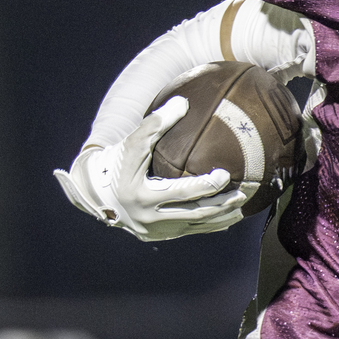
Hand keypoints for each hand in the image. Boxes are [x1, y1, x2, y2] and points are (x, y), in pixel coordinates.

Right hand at [53, 96, 247, 241]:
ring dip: (221, 217)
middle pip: (194, 213)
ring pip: (195, 226)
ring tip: (241, 206)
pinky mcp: (157, 236)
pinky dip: (209, 225)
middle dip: (222, 205)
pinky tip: (227, 217)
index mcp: (141, 195)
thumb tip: (183, 102)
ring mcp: (154, 231)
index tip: (226, 174)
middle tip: (243, 193)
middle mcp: (148, 218)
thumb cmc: (116, 162)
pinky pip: (189, 231)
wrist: (95, 193)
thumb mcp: (131, 142)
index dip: (206, 186)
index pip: (181, 192)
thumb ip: (155, 123)